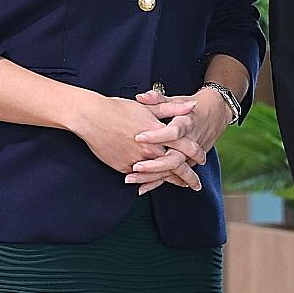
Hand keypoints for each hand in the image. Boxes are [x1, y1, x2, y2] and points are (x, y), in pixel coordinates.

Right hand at [71, 94, 202, 190]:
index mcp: (159, 133)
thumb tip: (192, 106)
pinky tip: (155, 183)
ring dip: (171, 181)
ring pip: (159, 175)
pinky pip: (140, 178)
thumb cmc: (119, 109)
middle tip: (196, 185)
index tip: (202, 159)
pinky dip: (149, 181)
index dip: (196, 153)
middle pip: (175, 167)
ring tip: (180, 185)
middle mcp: (150, 150)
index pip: (185, 147)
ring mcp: (137, 161)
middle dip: (188, 177)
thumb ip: (172, 109)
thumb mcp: (148, 107)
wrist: (91, 117)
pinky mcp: (124, 168)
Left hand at [126, 88, 231, 193]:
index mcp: (187, 123)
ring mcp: (190, 156)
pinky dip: (157, 183)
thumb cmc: (191, 106)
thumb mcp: (176, 99)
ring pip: (172, 170)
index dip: (157, 136)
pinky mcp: (188, 163)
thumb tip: (141, 97)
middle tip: (136, 166)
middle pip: (175, 158)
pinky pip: (172, 176)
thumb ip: (158, 99)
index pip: (173, 132)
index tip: (139, 137)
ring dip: (152, 177)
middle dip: (155, 164)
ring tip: (132, 178)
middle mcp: (191, 142)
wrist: (216, 113)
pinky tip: (141, 188)